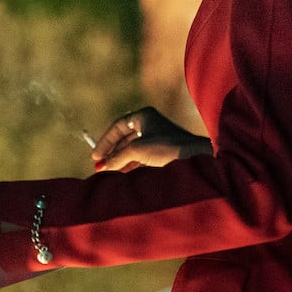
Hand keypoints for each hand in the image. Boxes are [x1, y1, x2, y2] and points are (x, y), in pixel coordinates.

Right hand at [92, 107, 211, 171]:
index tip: (96, 156)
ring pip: (133, 150)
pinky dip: (131, 166)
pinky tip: (123, 175)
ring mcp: (158, 139)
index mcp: (145, 116)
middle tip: (100, 167)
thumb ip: (118, 156)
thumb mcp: (137, 150)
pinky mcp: (163, 153)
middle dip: (112, 153)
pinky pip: (142, 158)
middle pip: (125, 139)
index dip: (105, 141)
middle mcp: (151, 125)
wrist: (195, 159)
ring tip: (109, 174)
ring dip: (121, 161)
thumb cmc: (167, 148)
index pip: (118, 126)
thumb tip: (103, 166)